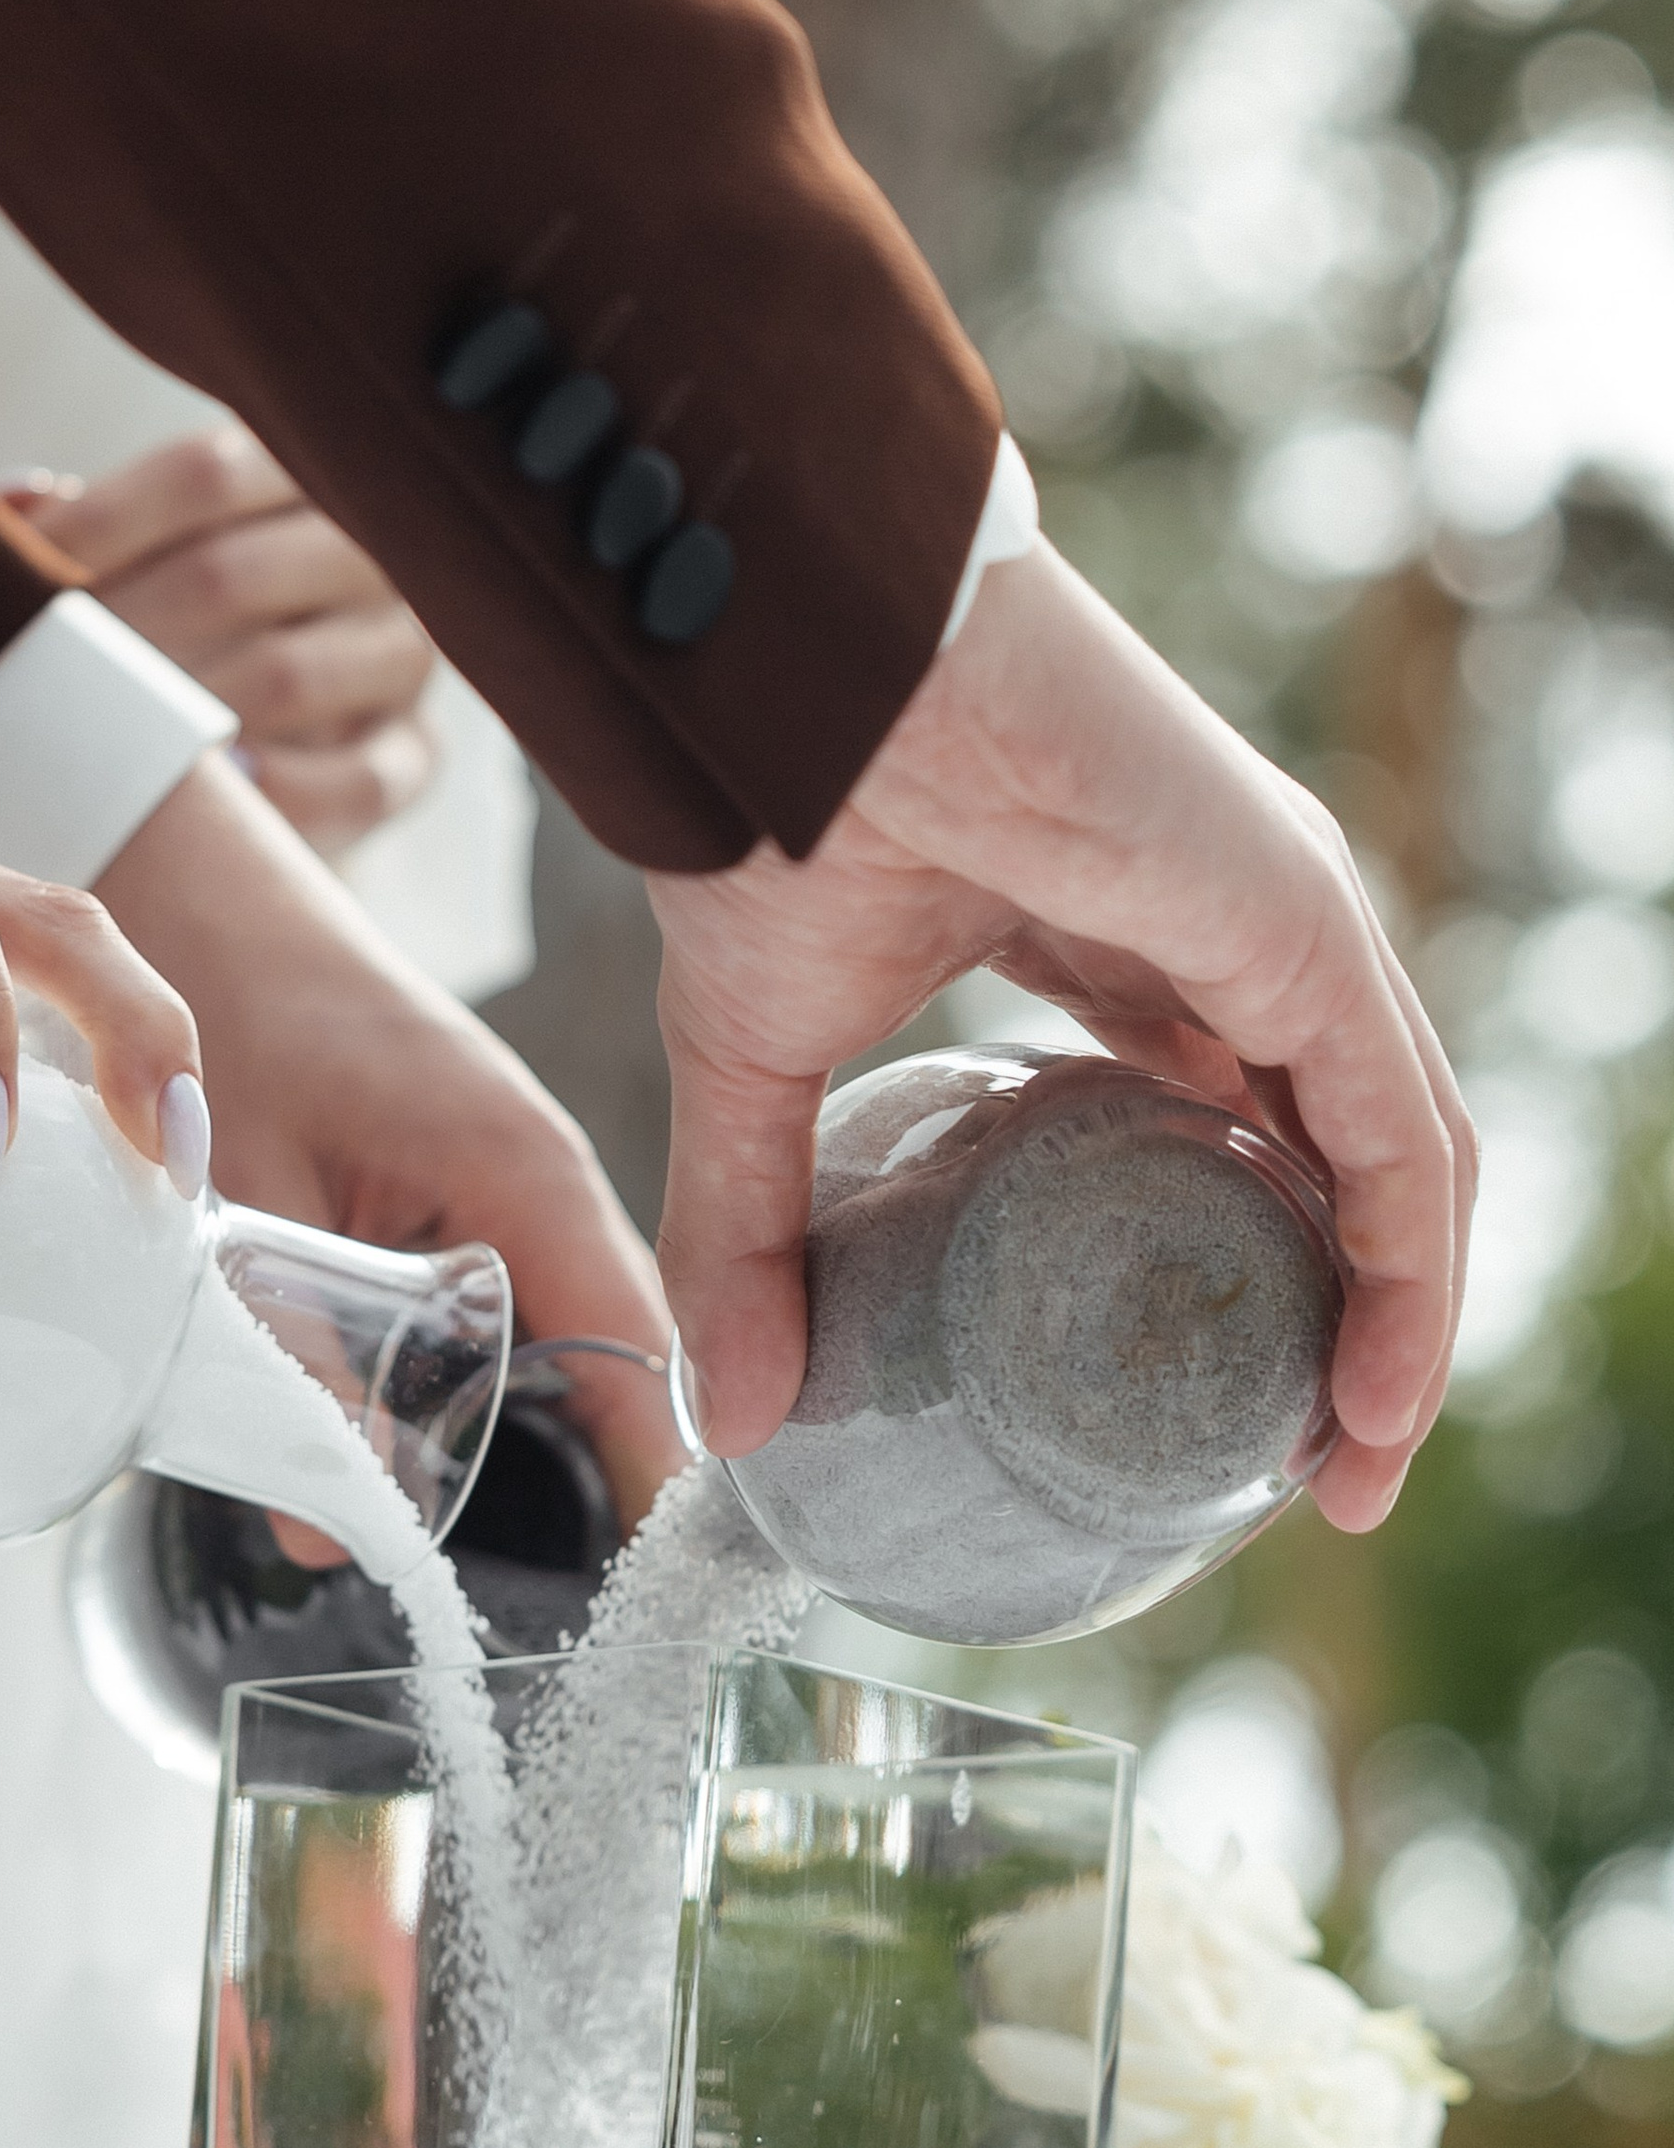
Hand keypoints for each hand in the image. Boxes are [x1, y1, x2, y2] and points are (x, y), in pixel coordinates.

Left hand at [9, 425, 440, 852]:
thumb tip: (17, 502)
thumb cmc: (186, 623)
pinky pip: (355, 780)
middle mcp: (373, 556)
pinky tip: (216, 799)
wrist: (282, 739)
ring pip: (289, 678)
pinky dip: (278, 795)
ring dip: (177, 720)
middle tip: (25, 680)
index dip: (98, 522)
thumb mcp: (144, 555)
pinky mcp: (416, 756)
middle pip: (230, 575)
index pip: (203, 473)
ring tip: (90, 744)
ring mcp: (402, 657)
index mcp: (306, 476)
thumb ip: (85, 529)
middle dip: (114, 633)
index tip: (4, 574)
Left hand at [99, 754, 679, 1527]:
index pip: (647, 1356)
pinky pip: (516, 1302)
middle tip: (583, 1617)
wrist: (195, 886)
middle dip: (605, 1481)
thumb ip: (292, 1361)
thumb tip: (326, 1529)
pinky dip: (496, 1378)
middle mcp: (549, 1177)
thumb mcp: (248, 1201)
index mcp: (526, 1172)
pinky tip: (447, 1450)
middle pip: (622, 1364)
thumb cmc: (225, 1002)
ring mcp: (518, 1178)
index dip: (663, 1481)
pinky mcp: (472, 1181)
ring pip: (568, 1340)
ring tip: (537, 1566)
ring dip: (546, 1435)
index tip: (666, 1601)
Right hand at [649, 543, 1473, 1535]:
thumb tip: (735, 1415)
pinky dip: (1411, 1273)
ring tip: (1351, 1466)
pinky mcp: (1304, 922)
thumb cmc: (774, 811)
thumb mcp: (760, 1066)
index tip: (1215, 1402)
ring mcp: (1284, 921)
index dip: (1246, 1257)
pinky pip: (1402, 1132)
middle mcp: (1236, 928)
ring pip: (1398, 1155)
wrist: (788, 680)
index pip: (1236, 1113)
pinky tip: (1378, 1392)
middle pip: (1338, 1150)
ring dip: (1399, 1324)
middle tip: (1300, 1467)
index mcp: (1128, 935)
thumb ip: (755, 1232)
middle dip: (1342, 1316)